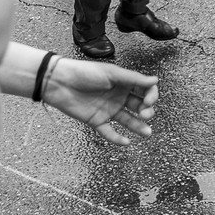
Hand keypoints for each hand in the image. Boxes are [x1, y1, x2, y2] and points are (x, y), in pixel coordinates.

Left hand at [41, 56, 158, 145]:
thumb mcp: (111, 73)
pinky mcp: (96, 120)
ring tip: (147, 133)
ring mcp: (108, 109)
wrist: (59, 82)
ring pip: (127, 120)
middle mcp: (118, 96)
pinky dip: (118, 138)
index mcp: (123, 82)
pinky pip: (109, 132)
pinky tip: (126, 142)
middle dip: (146, 111)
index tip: (149, 101)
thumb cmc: (84, 72)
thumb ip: (133, 79)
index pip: (144, 90)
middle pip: (138, 106)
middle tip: (146, 114)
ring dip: (138, 126)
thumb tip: (155, 80)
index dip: (150, 96)